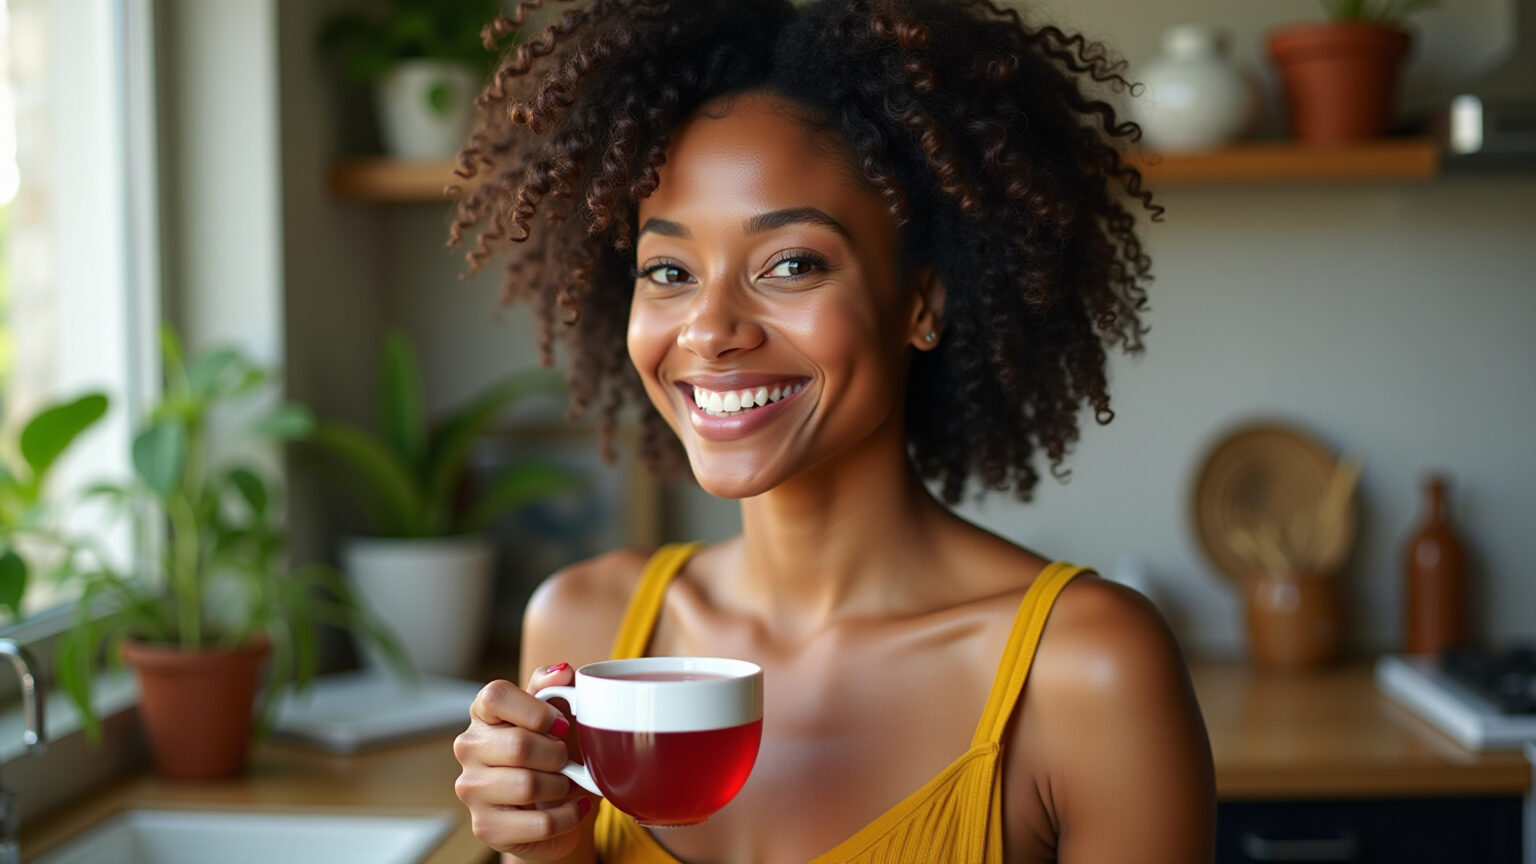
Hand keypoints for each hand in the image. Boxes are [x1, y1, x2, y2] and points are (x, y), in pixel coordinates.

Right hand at [454, 664, 595, 860]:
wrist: (556, 806)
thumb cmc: (554, 752)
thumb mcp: (559, 714)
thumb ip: (557, 687)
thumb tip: (563, 670)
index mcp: (484, 713)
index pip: (495, 696)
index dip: (535, 710)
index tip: (561, 723)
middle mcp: (469, 748)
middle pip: (518, 745)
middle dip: (557, 755)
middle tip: (567, 760)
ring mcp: (471, 789)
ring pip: (527, 786)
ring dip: (562, 787)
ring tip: (567, 785)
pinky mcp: (485, 826)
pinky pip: (538, 823)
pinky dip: (568, 817)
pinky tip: (573, 808)